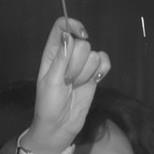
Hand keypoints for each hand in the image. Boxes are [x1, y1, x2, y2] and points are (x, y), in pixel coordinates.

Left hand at [21, 17, 108, 153]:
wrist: (60, 127)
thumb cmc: (48, 105)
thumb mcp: (50, 82)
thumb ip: (60, 59)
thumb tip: (68, 36)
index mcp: (52, 53)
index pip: (62, 27)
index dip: (73, 26)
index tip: (81, 36)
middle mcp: (67, 56)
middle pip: (82, 44)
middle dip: (77, 63)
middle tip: (67, 80)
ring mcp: (82, 66)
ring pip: (93, 55)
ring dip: (86, 73)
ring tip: (75, 86)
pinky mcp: (94, 75)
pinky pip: (104, 62)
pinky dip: (102, 70)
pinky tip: (95, 80)